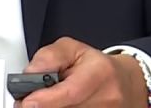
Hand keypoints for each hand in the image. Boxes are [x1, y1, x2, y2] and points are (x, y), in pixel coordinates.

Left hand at [16, 37, 146, 107]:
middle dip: (43, 105)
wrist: (124, 84)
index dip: (45, 99)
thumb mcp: (72, 48)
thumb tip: (30, 74)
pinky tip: (60, 105)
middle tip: (29, 100)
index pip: (70, 92)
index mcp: (100, 72)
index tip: (26, 102)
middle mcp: (107, 98)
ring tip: (46, 100)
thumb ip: (49, 57)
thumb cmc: (95, 65)